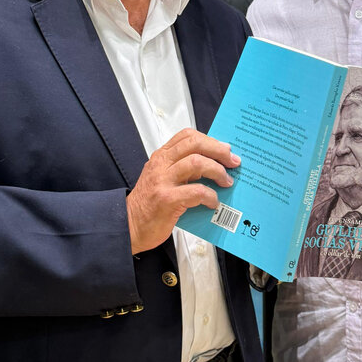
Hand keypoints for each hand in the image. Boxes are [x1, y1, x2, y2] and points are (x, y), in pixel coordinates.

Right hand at [127, 129, 239, 254]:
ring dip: (217, 171)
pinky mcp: (167, 199)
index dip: (210, 140)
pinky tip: (213, 202)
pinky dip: (210, 196)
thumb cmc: (149, 204)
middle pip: (195, 144)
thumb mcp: (163, 178)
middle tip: (232, 162)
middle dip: (219, 151)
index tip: (225, 149)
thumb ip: (183, 169)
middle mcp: (161, 164)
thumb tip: (213, 165)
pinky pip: (196, 191)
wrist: (129, 225)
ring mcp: (163, 181)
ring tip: (226, 181)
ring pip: (197, 163)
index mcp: (161, 157)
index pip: (187, 135)